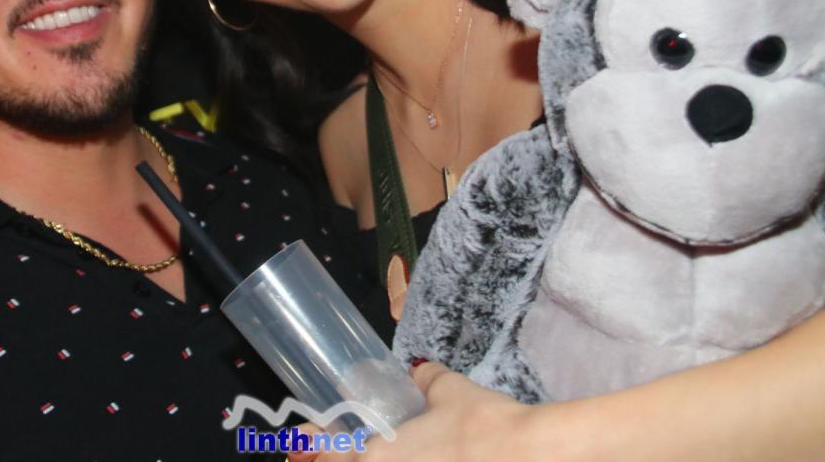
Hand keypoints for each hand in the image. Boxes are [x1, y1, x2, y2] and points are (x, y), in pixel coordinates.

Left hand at [291, 361, 535, 460]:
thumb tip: (419, 371)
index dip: (310, 444)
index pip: (331, 452)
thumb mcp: (449, 390)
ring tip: (383, 448)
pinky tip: (419, 454)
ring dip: (370, 458)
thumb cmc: (480, 423)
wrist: (527, 456)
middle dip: (333, 458)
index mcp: (380, 455)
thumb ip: (427, 379)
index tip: (297, 441)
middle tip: (318, 451)